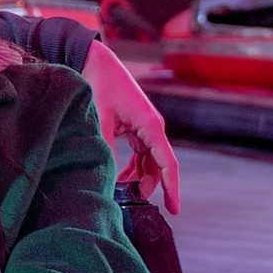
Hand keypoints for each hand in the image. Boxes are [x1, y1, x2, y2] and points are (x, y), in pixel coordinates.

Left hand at [82, 40, 180, 214]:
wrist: (97, 63)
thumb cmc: (101, 86)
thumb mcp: (101, 118)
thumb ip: (107, 146)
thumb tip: (110, 177)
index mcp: (151, 126)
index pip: (167, 163)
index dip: (172, 188)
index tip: (175, 210)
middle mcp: (153, 128)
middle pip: (159, 167)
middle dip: (148, 187)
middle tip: (131, 205)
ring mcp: (146, 129)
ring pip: (149, 163)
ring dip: (138, 178)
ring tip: (121, 194)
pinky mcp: (137, 128)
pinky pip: (141, 155)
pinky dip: (132, 168)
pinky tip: (120, 179)